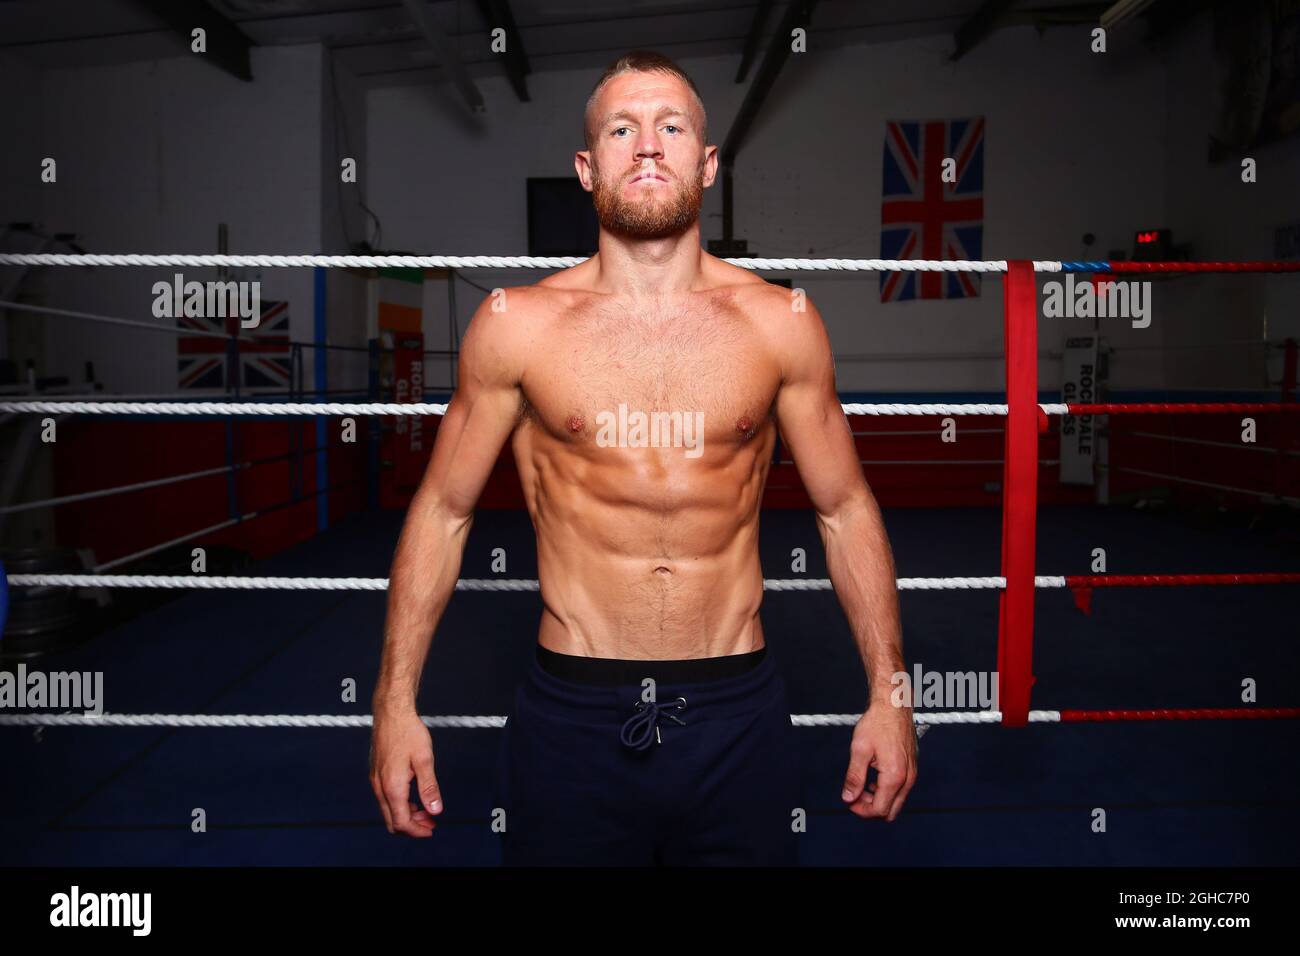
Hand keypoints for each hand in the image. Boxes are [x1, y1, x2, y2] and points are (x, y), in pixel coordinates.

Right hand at [369, 706, 442, 836]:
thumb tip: (435, 810)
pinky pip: (386, 798)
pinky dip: (400, 804)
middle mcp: (380, 786)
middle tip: (430, 823)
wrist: (391, 712)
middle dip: (412, 826)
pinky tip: (414, 798)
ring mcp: (376, 780)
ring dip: (406, 815)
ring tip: (426, 810)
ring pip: (388, 810)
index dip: (417, 831)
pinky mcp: (376, 773)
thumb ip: (429, 787)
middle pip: (392, 821)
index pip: (401, 822)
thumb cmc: (407, 731)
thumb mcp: (424, 759)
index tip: (431, 830)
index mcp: (392, 786)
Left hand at [841, 702, 917, 820]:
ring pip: (896, 802)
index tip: (849, 800)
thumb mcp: (859, 749)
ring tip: (862, 785)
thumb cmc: (877, 723)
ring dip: (878, 800)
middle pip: (890, 812)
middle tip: (855, 795)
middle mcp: (908, 779)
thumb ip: (854, 777)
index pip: (879, 810)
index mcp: (894, 776)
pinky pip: (901, 790)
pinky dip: (886, 791)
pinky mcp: (912, 769)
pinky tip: (873, 778)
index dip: (861, 810)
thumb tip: (848, 798)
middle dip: (870, 808)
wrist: (894, 706)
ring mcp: (912, 774)